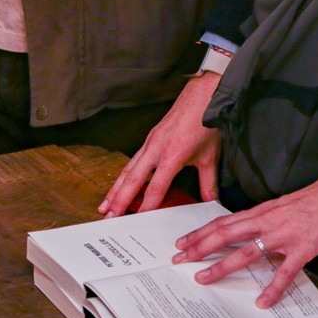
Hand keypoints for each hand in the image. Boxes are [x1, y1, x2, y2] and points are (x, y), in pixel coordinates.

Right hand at [99, 72, 222, 217]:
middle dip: (120, 200)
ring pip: (127, 171)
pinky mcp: (148, 140)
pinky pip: (131, 162)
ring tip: (104, 207)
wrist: (201, 97)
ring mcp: (149, 144)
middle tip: (110, 218)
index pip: (155, 187)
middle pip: (132, 180)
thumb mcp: (210, 157)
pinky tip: (116, 187)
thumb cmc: (204, 125)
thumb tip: (213, 205)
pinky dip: (121, 177)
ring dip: (115, 190)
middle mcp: (155, 150)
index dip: (146, 205)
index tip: (138, 220)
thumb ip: (209, 183)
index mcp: (172, 155)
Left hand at [172, 154, 317, 307]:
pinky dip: (273, 289)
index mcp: (263, 211)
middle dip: (198, 248)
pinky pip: (286, 272)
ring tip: (204, 279)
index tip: (181, 243)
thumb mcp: (286, 206)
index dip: (200, 233)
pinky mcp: (306, 247)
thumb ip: (268, 219)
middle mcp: (268, 221)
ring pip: (246, 252)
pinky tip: (262, 302)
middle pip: (224, 235)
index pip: (223, 222)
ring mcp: (286, 234)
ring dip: (222, 267)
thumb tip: (252, 232)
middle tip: (178, 260)